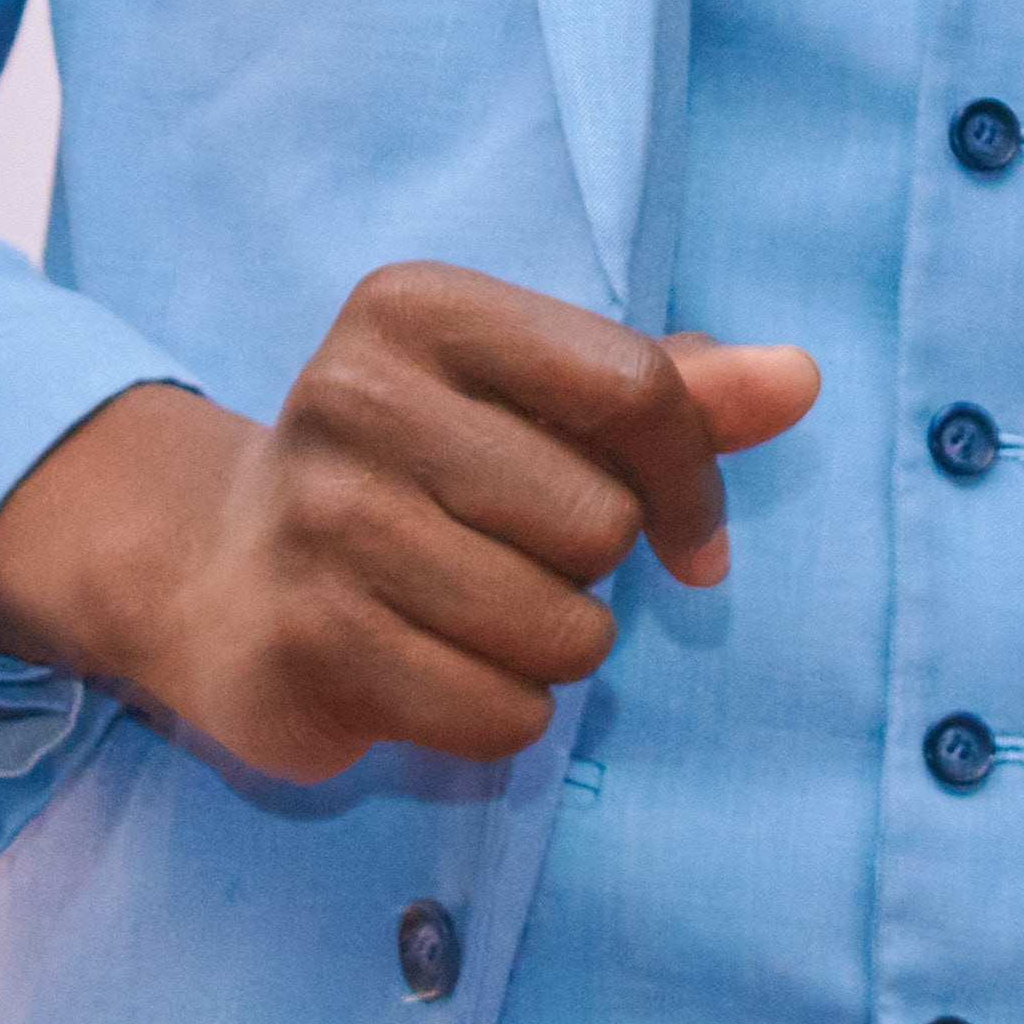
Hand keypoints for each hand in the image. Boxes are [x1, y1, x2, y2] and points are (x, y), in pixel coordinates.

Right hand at [0, 263, 822, 784]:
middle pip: (597, 522)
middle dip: (591, 572)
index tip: (692, 539)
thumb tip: (801, 379)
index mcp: (418, 307)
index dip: (691, 480)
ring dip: (551, 650)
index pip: (632, 388)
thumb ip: (672, 392)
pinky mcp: (305, 643)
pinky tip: (436, 670)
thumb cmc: (423, 473)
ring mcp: (319, 522)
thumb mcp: (534, 403)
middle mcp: (352, 394)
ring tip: (476, 614)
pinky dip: (501, 716)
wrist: (222, 573)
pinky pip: (500, 715)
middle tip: (515, 559)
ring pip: (558, 630)